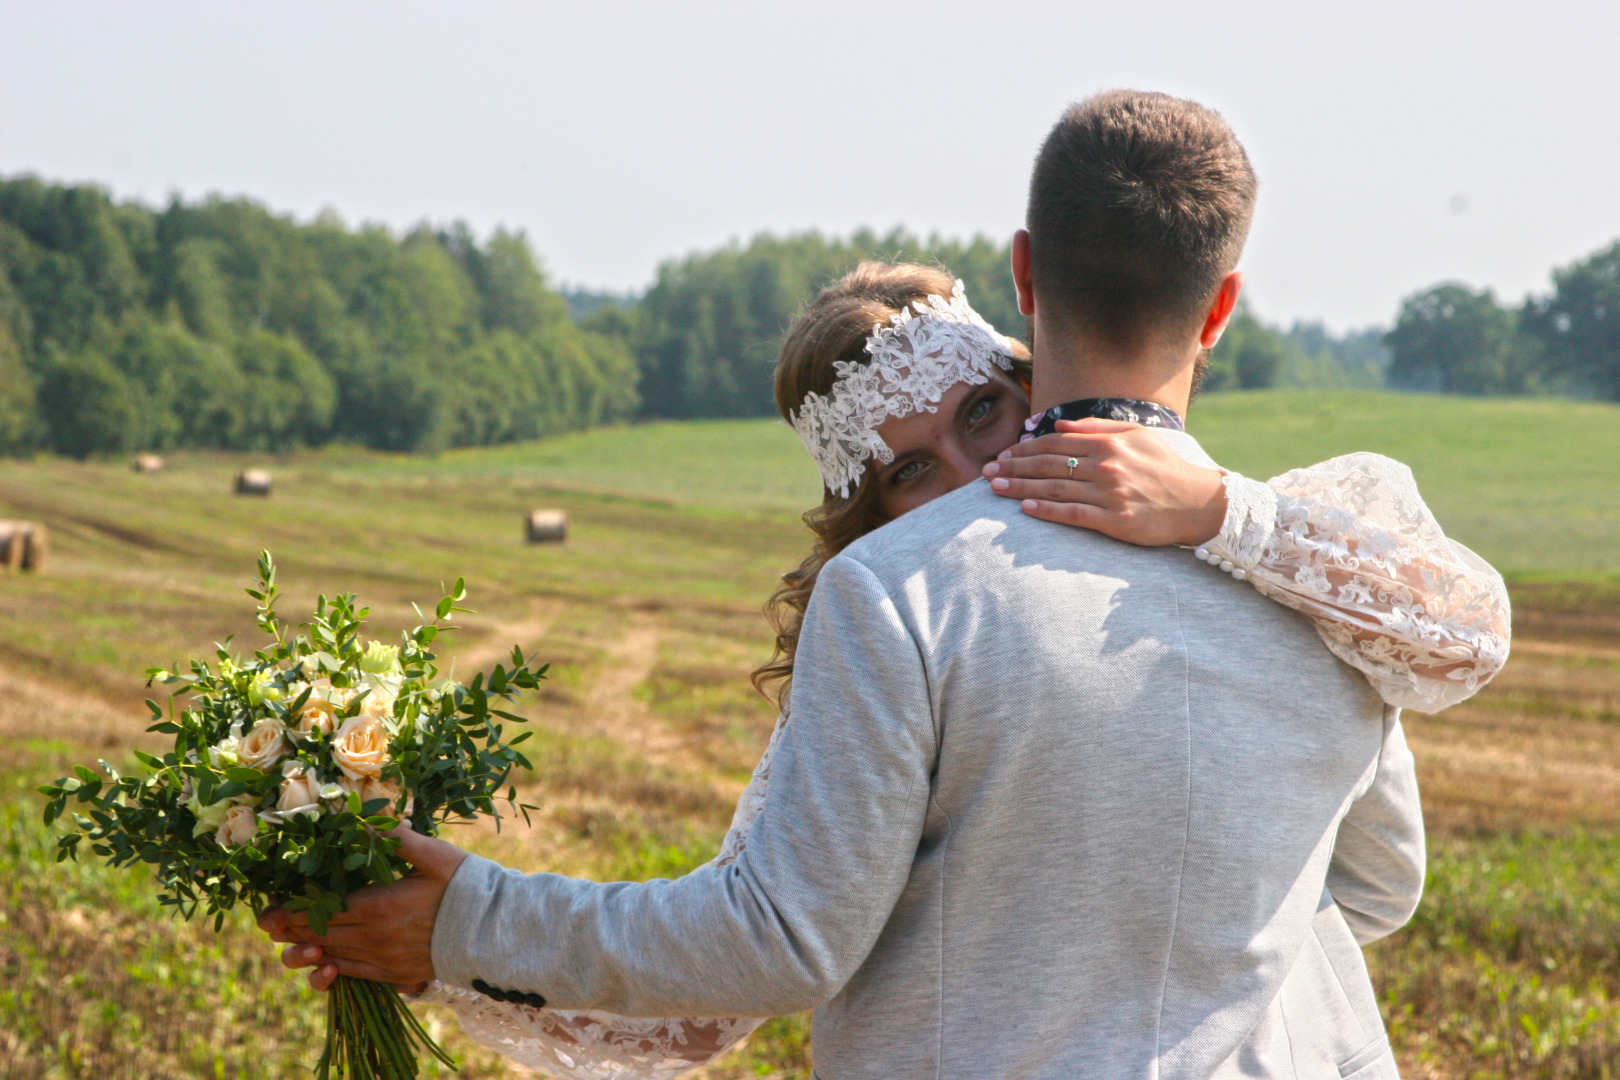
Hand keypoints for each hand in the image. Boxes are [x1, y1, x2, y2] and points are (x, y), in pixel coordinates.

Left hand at [258, 826, 467, 994]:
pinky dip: (334, 967)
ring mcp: (384, 959)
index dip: (293, 910)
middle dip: (292, 929)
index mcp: (378, 906)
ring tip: (288, 944)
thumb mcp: (434, 854)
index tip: (271, 907)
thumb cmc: (466, 886)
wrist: (494, 931)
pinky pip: (355, 973)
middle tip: (268, 923)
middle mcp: (374, 937)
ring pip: (334, 955)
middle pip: (322, 934)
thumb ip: (397, 837)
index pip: (322, 910)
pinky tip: (324, 962)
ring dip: (307, 949)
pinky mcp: (397, 975)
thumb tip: (367, 816)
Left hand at [983, 418, 1227, 547]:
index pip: (1055, 443)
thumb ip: (1095, 428)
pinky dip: (1047, 510)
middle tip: (986, 472)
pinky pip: (1072, 514)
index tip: (1003, 454)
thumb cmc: (1166, 467)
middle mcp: (1106, 466)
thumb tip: (1057, 425)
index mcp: (1108, 443)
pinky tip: (1024, 508)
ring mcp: (1109, 494)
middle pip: (1048, 465)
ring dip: (1020, 487)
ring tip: (995, 488)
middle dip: (1013, 467)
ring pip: (1055, 488)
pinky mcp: (1114, 521)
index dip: (1025, 449)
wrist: (1199, 503)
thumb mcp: (1136, 436)